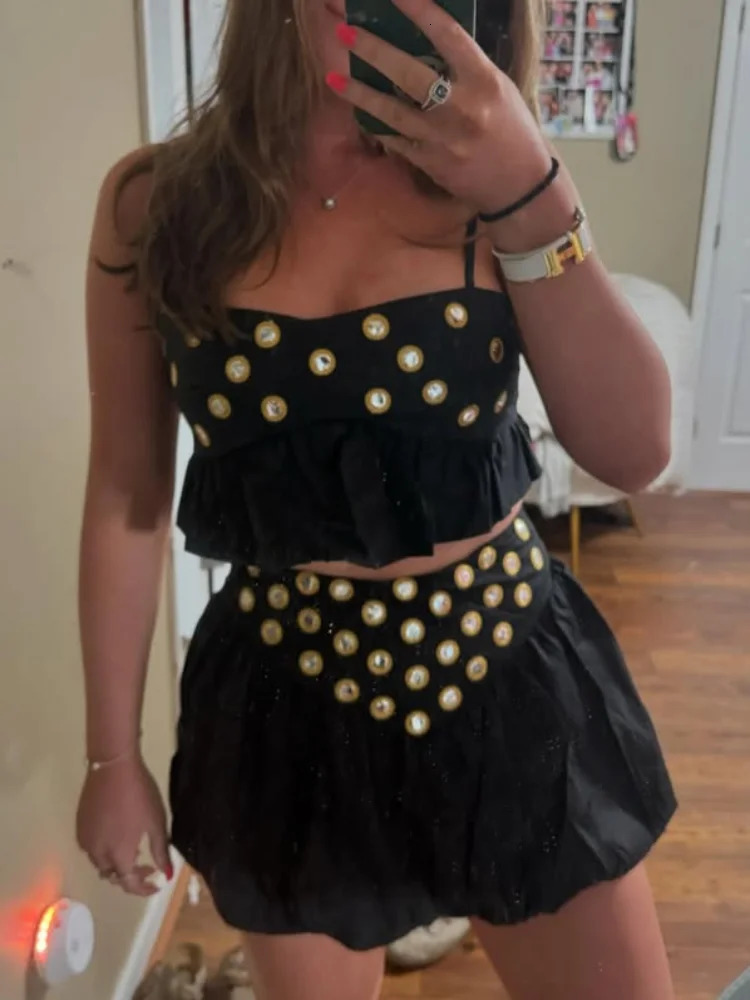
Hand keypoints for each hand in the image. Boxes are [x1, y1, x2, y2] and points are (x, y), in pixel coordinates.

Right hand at [76, 756, 171, 896]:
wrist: (112, 768)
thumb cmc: (139, 795)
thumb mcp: (156, 823)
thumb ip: (161, 852)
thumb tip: (167, 875)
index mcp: (118, 856)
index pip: (129, 884)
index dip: (144, 888)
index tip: (156, 883)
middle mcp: (97, 854)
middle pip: (112, 876)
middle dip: (130, 876)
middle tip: (148, 866)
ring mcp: (85, 840)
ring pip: (100, 864)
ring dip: (116, 864)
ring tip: (134, 851)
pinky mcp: (80, 827)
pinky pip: (92, 849)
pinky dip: (105, 851)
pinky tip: (117, 838)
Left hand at [327, 0, 551, 214]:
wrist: (520, 184)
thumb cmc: (511, 129)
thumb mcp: (496, 88)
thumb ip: (464, 67)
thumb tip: (425, 42)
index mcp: (484, 79)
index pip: (447, 34)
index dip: (418, 9)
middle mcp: (463, 107)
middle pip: (410, 72)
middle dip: (374, 50)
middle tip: (345, 30)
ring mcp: (444, 138)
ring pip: (393, 111)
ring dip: (360, 93)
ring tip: (333, 77)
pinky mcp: (431, 163)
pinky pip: (396, 140)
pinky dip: (376, 125)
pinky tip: (356, 112)